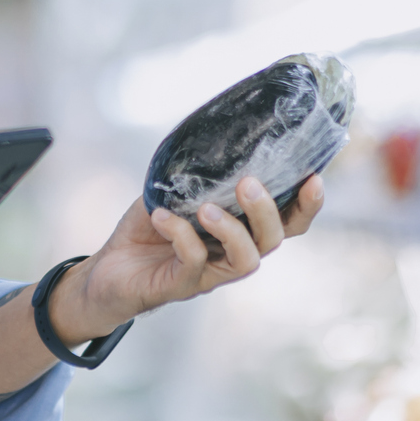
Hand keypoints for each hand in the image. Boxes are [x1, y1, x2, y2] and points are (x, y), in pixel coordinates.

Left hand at [50, 174, 323, 343]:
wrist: (106, 272)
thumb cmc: (148, 229)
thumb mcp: (174, 192)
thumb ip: (197, 172)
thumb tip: (213, 134)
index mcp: (241, 232)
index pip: (289, 223)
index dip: (308, 205)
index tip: (314, 177)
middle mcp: (233, 256)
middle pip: (275, 240)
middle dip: (267, 210)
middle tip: (248, 183)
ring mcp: (209, 275)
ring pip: (246, 261)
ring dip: (232, 230)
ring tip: (206, 208)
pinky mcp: (180, 286)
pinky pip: (192, 263)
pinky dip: (180, 235)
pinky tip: (161, 216)